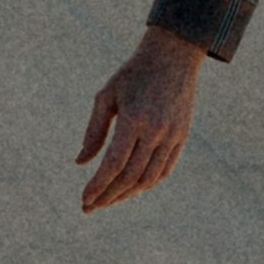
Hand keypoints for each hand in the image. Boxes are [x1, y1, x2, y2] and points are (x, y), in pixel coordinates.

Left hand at [77, 25, 206, 211]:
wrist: (173, 56)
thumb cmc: (133, 74)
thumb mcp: (106, 96)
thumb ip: (94, 131)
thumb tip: (81, 163)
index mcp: (134, 119)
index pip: (113, 164)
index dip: (98, 186)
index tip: (84, 199)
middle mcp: (155, 131)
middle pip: (129, 177)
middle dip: (107, 196)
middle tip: (89, 207)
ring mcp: (172, 136)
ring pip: (148, 179)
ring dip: (126, 195)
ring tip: (108, 201)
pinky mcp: (182, 137)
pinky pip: (164, 171)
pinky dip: (146, 185)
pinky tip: (130, 190)